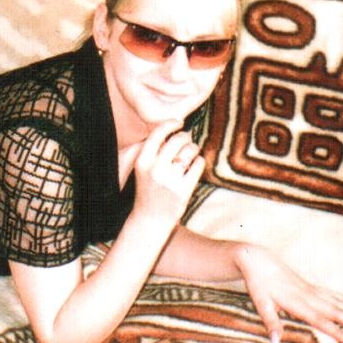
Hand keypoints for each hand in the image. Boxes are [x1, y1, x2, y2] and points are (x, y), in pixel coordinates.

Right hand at [128, 121, 205, 235]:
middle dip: (185, 137)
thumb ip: (154, 151)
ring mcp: (170, 180)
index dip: (171, 124)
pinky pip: (198, 165)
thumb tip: (175, 129)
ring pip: (189, 151)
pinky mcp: (183, 190)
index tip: (179, 122)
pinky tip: (195, 165)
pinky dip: (199, 162)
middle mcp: (155, 169)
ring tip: (192, 152)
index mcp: (142, 161)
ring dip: (194, 148)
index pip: (158, 133)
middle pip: (177, 140)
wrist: (150, 220)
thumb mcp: (143, 169)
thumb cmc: (148, 190)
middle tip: (187, 141)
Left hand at [233, 243, 342, 342]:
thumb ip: (270, 322)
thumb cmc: (258, 284)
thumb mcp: (260, 303)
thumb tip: (275, 342)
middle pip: (337, 312)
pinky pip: (333, 294)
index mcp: (297, 302)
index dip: (338, 332)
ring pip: (339, 303)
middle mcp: (309, 296)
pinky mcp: (311, 287)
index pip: (321, 320)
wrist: (258, 260)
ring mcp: (312, 290)